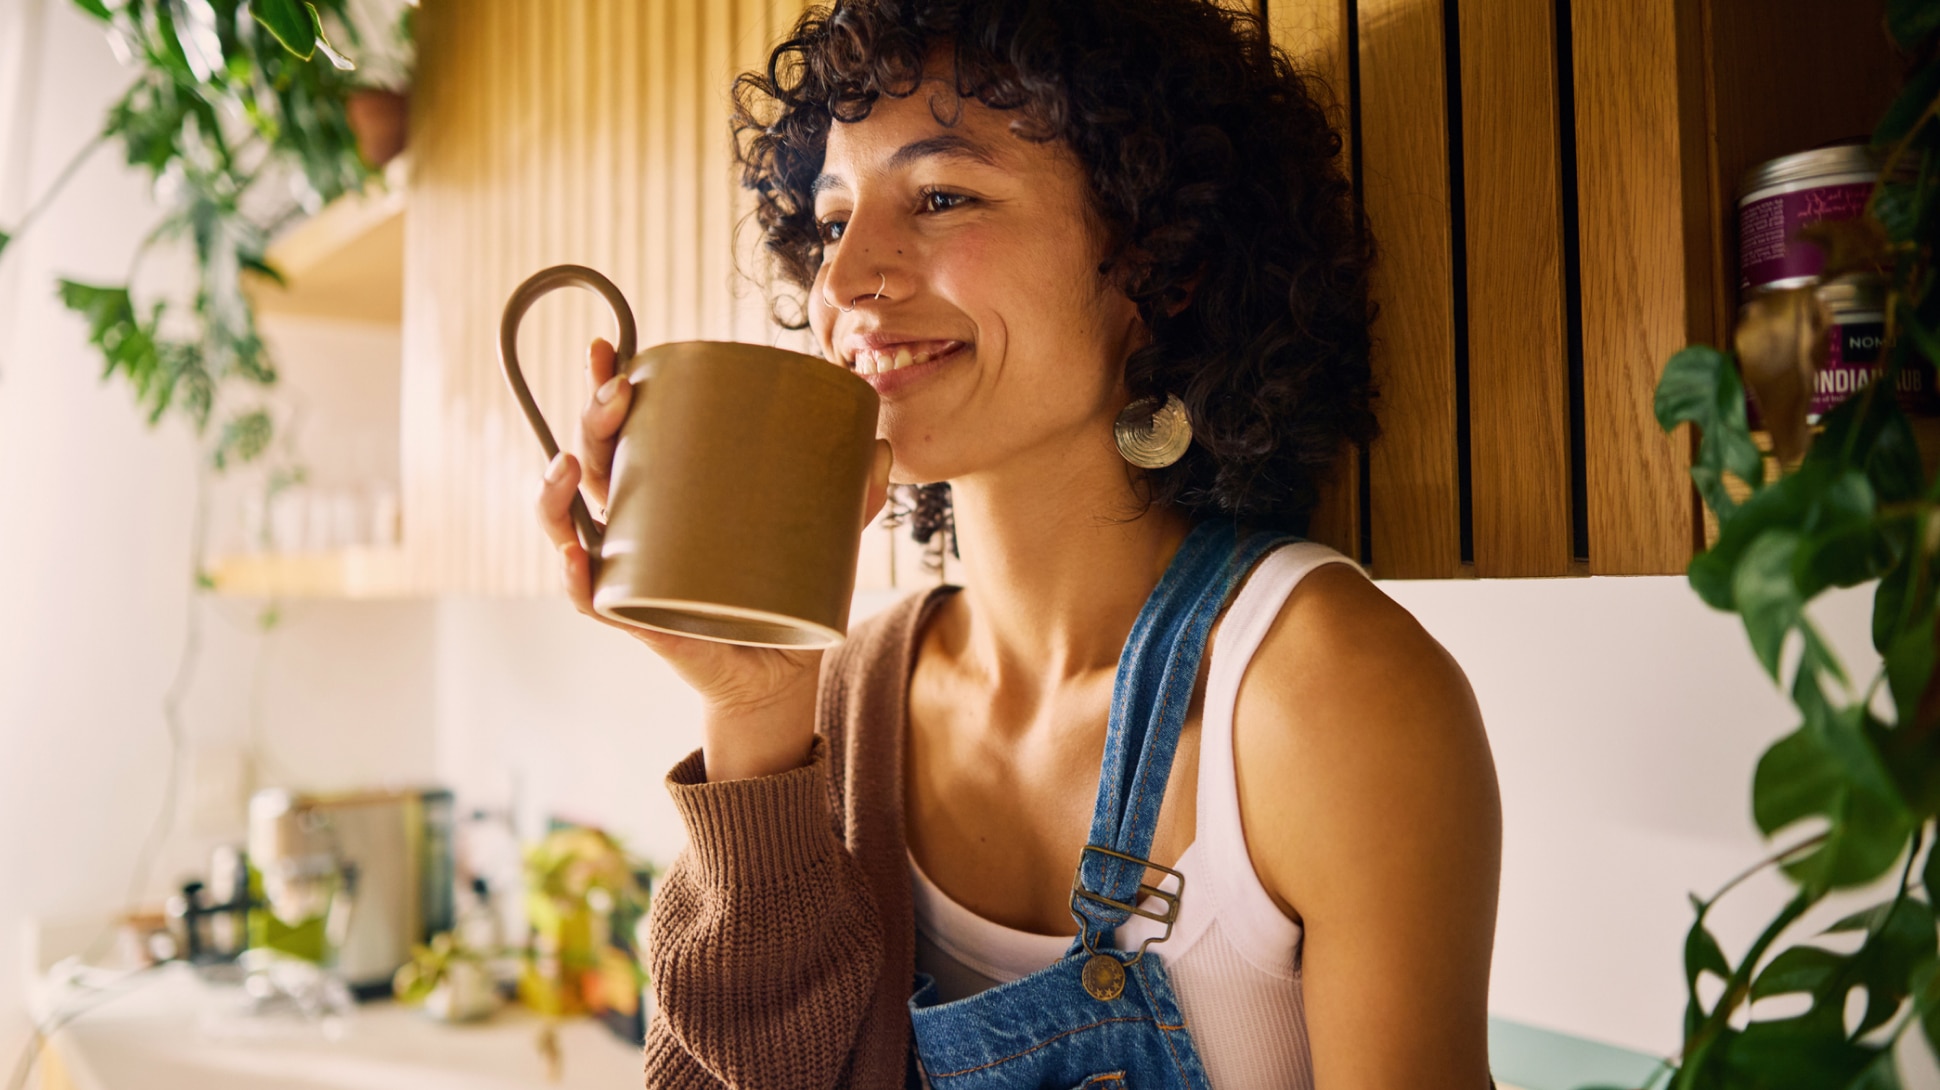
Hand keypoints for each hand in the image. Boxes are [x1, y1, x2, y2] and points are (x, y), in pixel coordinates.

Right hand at [534, 338, 894, 779]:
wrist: (780, 676)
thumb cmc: (782, 597)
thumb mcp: (817, 541)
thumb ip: (847, 498)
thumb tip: (882, 450)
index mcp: (663, 496)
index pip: (621, 433)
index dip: (604, 387)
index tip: (610, 345)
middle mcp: (633, 530)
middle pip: (591, 466)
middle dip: (590, 423)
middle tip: (617, 394)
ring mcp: (628, 574)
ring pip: (567, 527)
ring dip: (554, 494)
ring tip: (571, 464)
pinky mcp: (639, 621)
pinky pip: (592, 601)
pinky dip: (576, 580)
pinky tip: (578, 555)